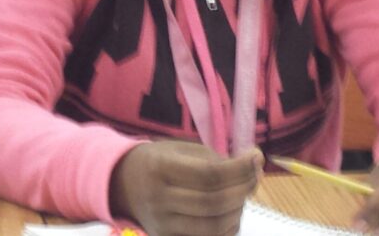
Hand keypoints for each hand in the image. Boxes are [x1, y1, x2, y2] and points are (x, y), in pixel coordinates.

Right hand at [109, 140, 262, 235]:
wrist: (123, 185)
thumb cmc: (159, 162)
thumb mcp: (180, 150)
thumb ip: (214, 160)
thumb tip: (254, 168)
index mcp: (160, 167)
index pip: (209, 174)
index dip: (239, 168)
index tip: (256, 157)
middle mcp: (158, 198)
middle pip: (214, 202)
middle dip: (243, 190)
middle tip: (254, 177)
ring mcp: (162, 224)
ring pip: (214, 226)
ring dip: (239, 211)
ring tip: (243, 195)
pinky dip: (228, 229)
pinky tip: (232, 213)